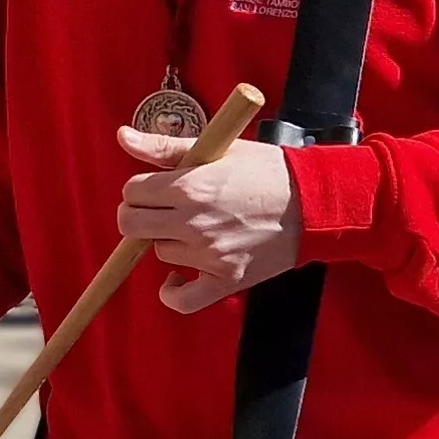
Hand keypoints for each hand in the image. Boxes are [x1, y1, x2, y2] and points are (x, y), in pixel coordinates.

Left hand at [116, 126, 300, 314]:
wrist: (314, 202)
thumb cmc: (267, 171)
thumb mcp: (217, 148)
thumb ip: (165, 147)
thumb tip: (124, 138)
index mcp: (189, 187)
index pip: (132, 191)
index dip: (140, 187)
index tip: (155, 186)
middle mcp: (194, 223)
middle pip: (131, 225)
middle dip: (139, 213)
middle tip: (159, 208)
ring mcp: (210, 255)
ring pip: (160, 252)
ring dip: (169, 240)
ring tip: (197, 226)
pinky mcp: (227, 280)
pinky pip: (182, 300)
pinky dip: (172, 291)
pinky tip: (175, 277)